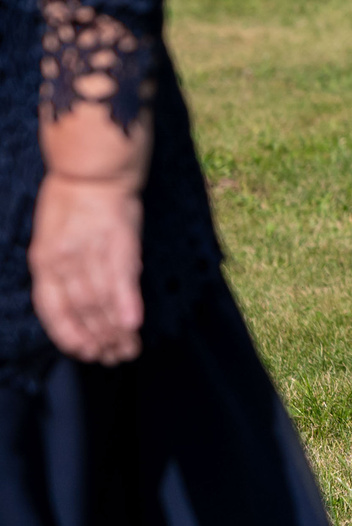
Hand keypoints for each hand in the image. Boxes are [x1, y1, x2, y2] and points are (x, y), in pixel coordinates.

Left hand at [28, 174, 144, 363]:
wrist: (94, 167)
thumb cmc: (72, 197)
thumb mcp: (49, 233)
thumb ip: (59, 265)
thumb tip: (73, 294)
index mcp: (44, 261)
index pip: (52, 309)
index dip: (68, 334)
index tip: (83, 352)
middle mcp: (65, 263)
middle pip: (82, 311)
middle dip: (99, 339)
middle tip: (114, 358)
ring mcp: (91, 254)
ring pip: (101, 303)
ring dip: (116, 331)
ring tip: (129, 350)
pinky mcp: (119, 244)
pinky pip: (121, 281)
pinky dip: (126, 305)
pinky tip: (133, 325)